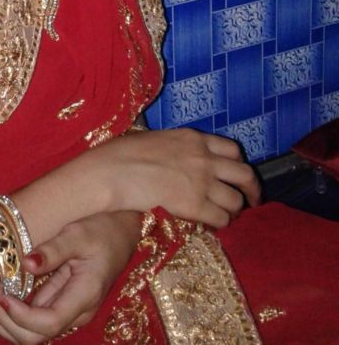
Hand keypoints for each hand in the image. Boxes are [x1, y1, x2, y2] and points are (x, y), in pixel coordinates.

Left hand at [0, 210, 140, 343]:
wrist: (120, 230)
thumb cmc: (102, 228)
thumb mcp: (79, 233)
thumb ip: (54, 250)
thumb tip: (27, 263)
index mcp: (84, 296)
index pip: (49, 323)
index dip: (21, 315)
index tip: (0, 293)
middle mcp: (74, 312)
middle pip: (33, 336)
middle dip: (2, 319)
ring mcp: (64, 311)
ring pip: (27, 334)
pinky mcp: (54, 304)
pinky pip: (27, 321)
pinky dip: (3, 319)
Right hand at [96, 129, 260, 228]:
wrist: (112, 171)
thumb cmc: (122, 153)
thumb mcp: (155, 138)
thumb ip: (174, 147)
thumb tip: (174, 157)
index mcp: (193, 138)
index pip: (232, 149)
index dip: (238, 165)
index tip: (236, 175)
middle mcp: (204, 158)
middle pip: (245, 174)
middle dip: (253, 190)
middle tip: (252, 201)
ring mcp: (202, 182)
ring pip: (236, 200)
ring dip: (233, 211)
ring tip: (226, 217)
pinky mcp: (195, 206)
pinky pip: (221, 219)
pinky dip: (220, 224)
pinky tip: (211, 226)